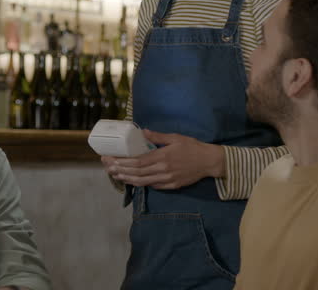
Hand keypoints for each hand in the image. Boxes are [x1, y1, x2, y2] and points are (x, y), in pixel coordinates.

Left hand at [101, 129, 224, 189]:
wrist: (209, 161)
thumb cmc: (192, 147)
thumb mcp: (175, 137)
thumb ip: (158, 137)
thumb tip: (143, 132)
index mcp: (163, 156)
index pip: (138, 161)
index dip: (123, 161)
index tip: (111, 159)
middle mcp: (163, 169)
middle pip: (137, 172)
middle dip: (120, 170)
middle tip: (108, 168)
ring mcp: (167, 179)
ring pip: (143, 182)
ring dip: (127, 179)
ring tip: (116, 176)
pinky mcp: (172, 185)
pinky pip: (154, 186)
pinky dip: (141, 184)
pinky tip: (132, 181)